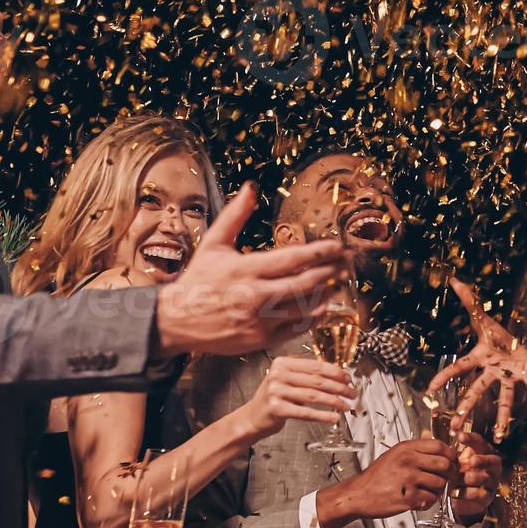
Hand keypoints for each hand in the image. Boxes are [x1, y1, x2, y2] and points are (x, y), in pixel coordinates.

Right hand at [157, 185, 352, 356]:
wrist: (177, 320)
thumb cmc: (198, 280)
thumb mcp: (214, 244)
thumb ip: (235, 216)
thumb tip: (250, 188)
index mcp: (247, 269)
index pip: (293, 259)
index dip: (320, 252)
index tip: (338, 246)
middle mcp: (256, 295)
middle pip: (306, 283)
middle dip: (332, 271)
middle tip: (348, 262)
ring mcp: (260, 320)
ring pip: (305, 307)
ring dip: (327, 294)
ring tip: (340, 282)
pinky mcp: (261, 339)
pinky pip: (296, 328)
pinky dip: (312, 317)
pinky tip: (322, 307)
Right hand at [232, 355, 357, 440]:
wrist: (252, 417)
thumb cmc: (273, 398)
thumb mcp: (286, 379)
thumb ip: (306, 373)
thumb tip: (337, 373)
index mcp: (282, 363)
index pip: (315, 366)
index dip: (335, 372)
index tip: (348, 378)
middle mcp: (277, 375)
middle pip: (317, 380)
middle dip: (339, 387)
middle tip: (351, 392)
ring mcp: (276, 391)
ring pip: (314, 396)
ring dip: (334, 401)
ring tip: (346, 406)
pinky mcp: (277, 409)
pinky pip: (306, 412)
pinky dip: (323, 415)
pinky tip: (333, 417)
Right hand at [318, 439, 456, 527]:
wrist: (358, 494)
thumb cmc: (377, 476)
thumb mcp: (394, 455)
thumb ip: (416, 451)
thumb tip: (441, 449)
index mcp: (406, 448)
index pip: (440, 446)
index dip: (451, 455)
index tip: (451, 462)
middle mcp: (408, 461)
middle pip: (445, 464)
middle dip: (449, 473)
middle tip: (446, 479)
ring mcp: (408, 479)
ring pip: (440, 483)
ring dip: (438, 490)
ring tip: (427, 490)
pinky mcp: (408, 497)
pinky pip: (431, 499)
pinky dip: (429, 501)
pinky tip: (419, 499)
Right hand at [425, 280, 526, 440]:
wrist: (516, 341)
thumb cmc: (496, 334)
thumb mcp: (483, 316)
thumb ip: (470, 301)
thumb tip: (455, 280)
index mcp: (479, 358)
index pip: (458, 368)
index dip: (444, 377)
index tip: (430, 390)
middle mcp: (492, 371)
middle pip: (477, 391)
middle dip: (466, 408)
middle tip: (454, 428)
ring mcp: (509, 376)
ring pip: (504, 399)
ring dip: (501, 417)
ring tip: (498, 436)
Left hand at [447, 431, 503, 524]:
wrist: (462, 498)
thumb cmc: (458, 474)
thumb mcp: (454, 460)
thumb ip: (444, 450)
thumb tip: (426, 435)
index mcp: (483, 452)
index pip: (480, 442)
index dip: (471, 439)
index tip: (460, 437)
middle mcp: (491, 466)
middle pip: (492, 460)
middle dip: (482, 460)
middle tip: (472, 461)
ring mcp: (490, 482)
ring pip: (486, 478)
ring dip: (474, 478)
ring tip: (464, 478)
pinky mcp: (486, 497)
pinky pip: (479, 496)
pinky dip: (467, 495)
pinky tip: (455, 493)